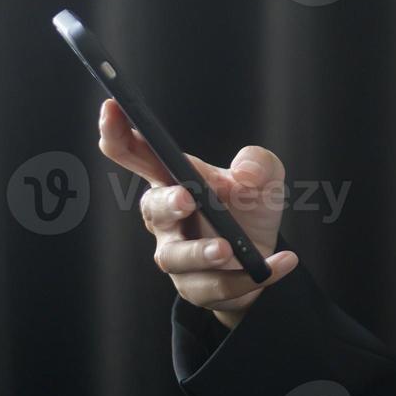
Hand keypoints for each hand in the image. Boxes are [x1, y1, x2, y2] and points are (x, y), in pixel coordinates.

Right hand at [97, 99, 297, 328]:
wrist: (264, 257)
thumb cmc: (249, 207)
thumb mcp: (265, 177)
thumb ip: (259, 162)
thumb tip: (244, 173)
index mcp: (173, 181)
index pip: (137, 155)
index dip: (119, 132)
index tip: (112, 107)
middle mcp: (166, 220)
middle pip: (152, 210)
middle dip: (167, 203)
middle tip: (186, 198)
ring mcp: (177, 256)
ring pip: (176, 258)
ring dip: (201, 252)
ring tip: (229, 249)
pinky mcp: (197, 288)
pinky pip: (219, 286)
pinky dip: (254, 276)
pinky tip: (283, 262)